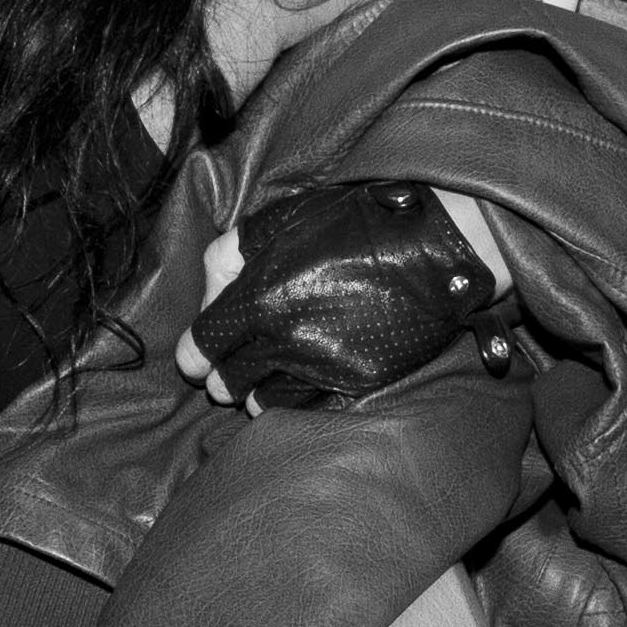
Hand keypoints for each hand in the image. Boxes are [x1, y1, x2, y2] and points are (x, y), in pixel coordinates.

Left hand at [180, 180, 515, 409]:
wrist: (433, 244)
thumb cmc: (353, 224)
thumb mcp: (280, 220)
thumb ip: (229, 256)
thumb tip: (207, 296)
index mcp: (260, 296)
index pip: (204, 345)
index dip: (194, 356)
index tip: (195, 359)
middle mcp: (285, 338)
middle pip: (229, 381)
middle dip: (222, 377)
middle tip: (226, 372)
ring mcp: (322, 365)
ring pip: (264, 403)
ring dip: (254, 395)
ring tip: (258, 384)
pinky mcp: (356, 382)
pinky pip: (306, 406)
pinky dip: (293, 401)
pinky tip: (294, 388)